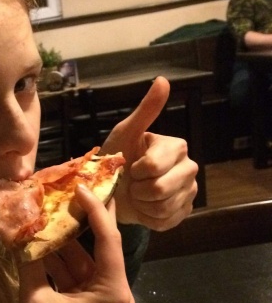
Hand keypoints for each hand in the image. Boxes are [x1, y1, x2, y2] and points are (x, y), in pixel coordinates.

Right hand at [12, 185, 134, 302]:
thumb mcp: (35, 300)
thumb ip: (30, 264)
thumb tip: (22, 233)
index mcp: (112, 289)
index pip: (107, 240)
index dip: (95, 210)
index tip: (82, 185)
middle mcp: (115, 291)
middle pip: (99, 248)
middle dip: (81, 221)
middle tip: (70, 191)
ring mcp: (103, 300)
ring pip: (85, 262)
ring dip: (66, 243)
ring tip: (48, 214)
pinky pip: (78, 278)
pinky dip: (62, 264)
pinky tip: (42, 245)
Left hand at [100, 76, 197, 230]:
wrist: (112, 191)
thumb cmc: (117, 160)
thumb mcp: (124, 133)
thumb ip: (145, 110)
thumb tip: (162, 80)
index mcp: (177, 147)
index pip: (154, 166)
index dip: (136, 171)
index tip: (130, 167)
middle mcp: (189, 168)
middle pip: (161, 188)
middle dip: (138, 190)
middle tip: (132, 184)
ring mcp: (189, 192)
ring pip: (163, 207)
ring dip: (141, 205)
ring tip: (137, 196)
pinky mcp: (183, 212)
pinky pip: (165, 222)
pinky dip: (147, 218)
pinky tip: (143, 208)